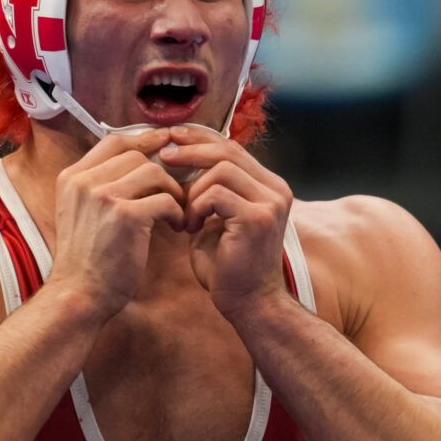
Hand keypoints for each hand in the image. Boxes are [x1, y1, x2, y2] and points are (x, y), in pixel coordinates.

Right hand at [49, 129, 185, 317]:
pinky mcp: (125, 216)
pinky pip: (166, 199)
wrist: (79, 293)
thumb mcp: (82, 212)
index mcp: (72, 177)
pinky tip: (176, 227)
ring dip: (172, 192)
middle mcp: (84, 181)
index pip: (113, 141)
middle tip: (174, 195)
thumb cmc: (88, 259)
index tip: (166, 147)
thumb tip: (138, 165)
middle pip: (136, 155)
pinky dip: (178, 212)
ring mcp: (103, 196)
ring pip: (154, 173)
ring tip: (176, 214)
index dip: (144, 140)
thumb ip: (100, 187)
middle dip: (162, 173)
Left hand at [160, 125, 293, 315]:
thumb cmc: (228, 264)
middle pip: (228, 150)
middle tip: (163, 157)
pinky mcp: (257, 219)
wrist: (247, 302)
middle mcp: (276, 190)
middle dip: (191, 150)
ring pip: (221, 170)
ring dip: (193, 190)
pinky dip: (196, 208)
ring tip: (186, 215)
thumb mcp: (218, 217)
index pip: (233, 148)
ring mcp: (271, 203)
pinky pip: (216, 194)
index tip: (171, 139)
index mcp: (269, 187)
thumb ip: (210, 189)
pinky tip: (191, 228)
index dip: (200, 138)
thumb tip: (180, 158)